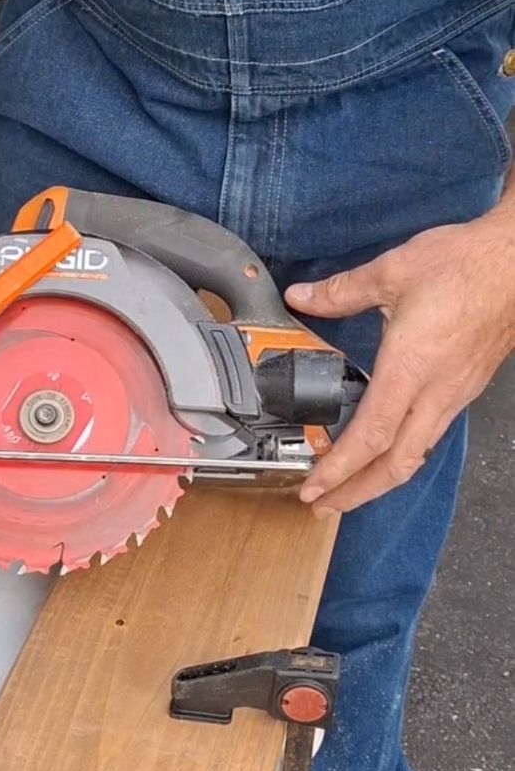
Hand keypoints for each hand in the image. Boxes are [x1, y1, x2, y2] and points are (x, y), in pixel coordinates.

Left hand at [285, 214, 514, 515]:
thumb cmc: (467, 265)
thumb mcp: (392, 271)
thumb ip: (341, 291)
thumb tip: (303, 297)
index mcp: (410, 368)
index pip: (370, 436)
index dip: (339, 469)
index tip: (314, 488)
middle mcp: (435, 391)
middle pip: (395, 464)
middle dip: (357, 493)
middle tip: (324, 506)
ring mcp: (455, 393)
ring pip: (416, 453)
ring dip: (381, 477)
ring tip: (351, 486)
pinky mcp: (466, 387)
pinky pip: (430, 434)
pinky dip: (403, 453)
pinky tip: (388, 448)